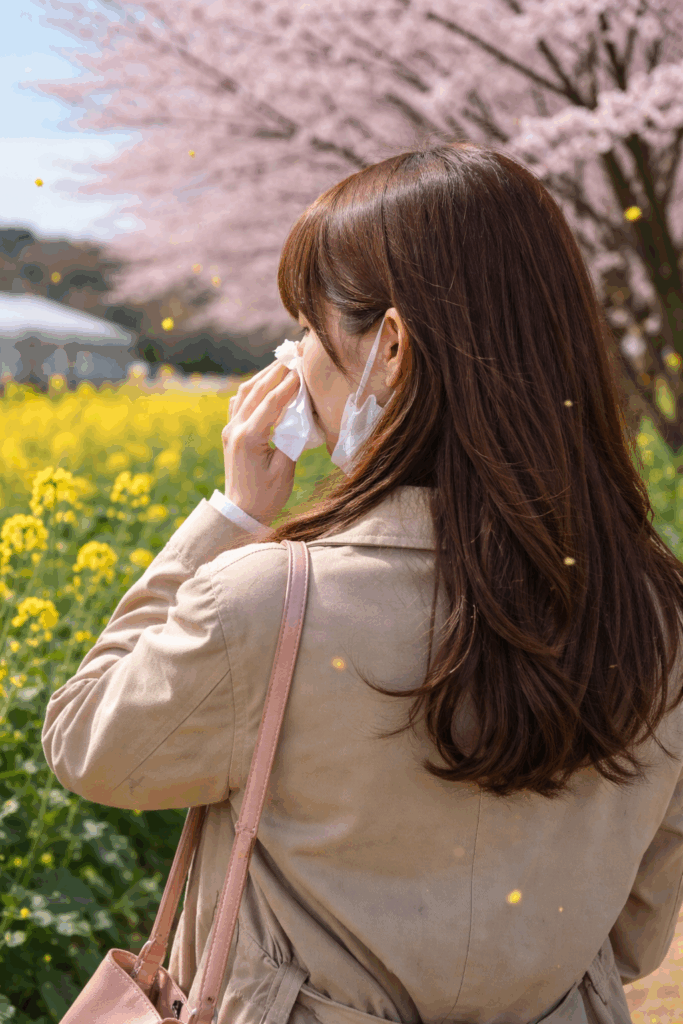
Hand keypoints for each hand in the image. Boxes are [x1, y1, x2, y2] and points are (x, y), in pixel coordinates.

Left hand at [222, 360, 299, 525]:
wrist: (241, 513)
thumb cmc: (267, 497)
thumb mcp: (284, 471)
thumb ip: (291, 439)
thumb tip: (300, 414)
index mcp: (249, 438)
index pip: (272, 401)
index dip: (290, 382)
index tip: (304, 366)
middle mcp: (235, 428)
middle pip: (257, 390)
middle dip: (277, 369)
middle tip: (294, 353)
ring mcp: (230, 429)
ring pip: (245, 392)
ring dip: (264, 375)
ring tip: (283, 362)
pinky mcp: (230, 432)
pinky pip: (239, 403)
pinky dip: (253, 389)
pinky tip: (264, 383)